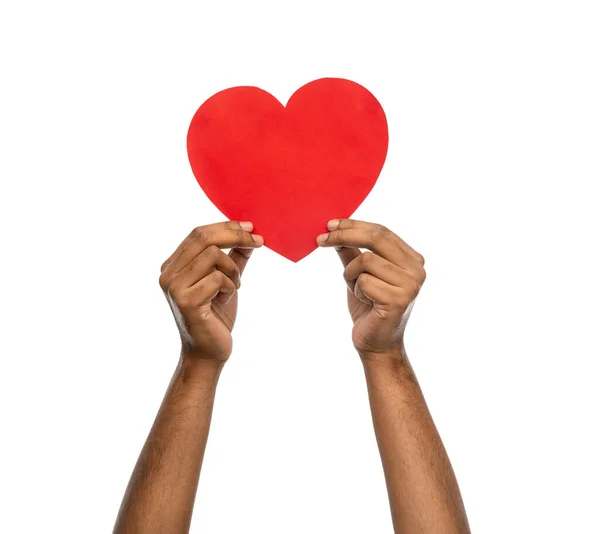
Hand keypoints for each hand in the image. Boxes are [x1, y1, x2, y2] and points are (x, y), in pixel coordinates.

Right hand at [159, 221, 262, 361]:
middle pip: (203, 237)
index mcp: (173, 266)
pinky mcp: (185, 301)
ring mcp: (174, 287)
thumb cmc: (215, 317)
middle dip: (235, 236)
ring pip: (213, 255)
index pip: (198, 233)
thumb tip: (248, 234)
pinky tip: (225, 299)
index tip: (251, 228)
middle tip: (259, 241)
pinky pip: (218, 278)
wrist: (208, 352)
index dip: (226, 226)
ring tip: (233, 287)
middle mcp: (168, 274)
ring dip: (232, 270)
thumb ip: (233, 258)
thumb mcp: (226, 280)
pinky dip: (230, 286)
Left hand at [317, 219, 425, 359]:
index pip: (382, 231)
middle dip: (344, 235)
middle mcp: (417, 270)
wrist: (376, 345)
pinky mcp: (399, 299)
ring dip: (351, 275)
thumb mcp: (360, 275)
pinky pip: (364, 280)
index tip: (330, 224)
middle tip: (321, 239)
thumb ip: (352, 252)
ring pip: (365, 259)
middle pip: (376, 237)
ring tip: (358, 291)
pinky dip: (356, 290)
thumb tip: (336, 229)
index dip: (354, 225)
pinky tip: (366, 303)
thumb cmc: (369, 309)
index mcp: (412, 260)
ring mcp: (411, 285)